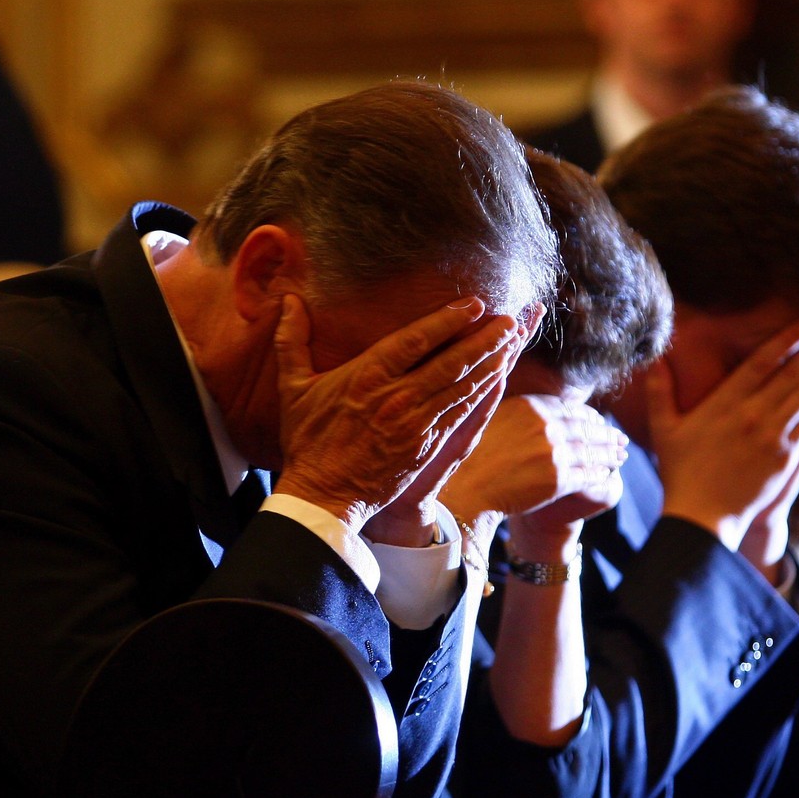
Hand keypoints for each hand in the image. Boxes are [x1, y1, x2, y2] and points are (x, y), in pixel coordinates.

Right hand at [273, 294, 523, 536]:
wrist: (323, 496)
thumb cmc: (307, 440)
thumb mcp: (293, 388)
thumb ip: (291, 341)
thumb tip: (286, 301)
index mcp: (367, 376)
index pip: (417, 339)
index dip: (449, 319)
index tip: (474, 303)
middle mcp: (397, 397)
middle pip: (451, 361)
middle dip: (484, 338)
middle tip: (510, 318)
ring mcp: (416, 424)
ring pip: (463, 386)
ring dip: (491, 362)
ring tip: (512, 340)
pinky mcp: (426, 446)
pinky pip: (461, 414)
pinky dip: (482, 394)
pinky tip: (496, 378)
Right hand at [438, 394, 626, 555]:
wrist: (468, 487)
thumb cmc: (474, 455)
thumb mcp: (494, 418)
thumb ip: (520, 409)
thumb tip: (535, 400)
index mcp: (532, 407)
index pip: (570, 409)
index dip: (588, 416)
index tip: (597, 420)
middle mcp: (546, 426)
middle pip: (586, 428)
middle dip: (606, 433)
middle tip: (619, 437)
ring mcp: (554, 453)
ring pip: (591, 451)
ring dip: (610, 452)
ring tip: (622, 453)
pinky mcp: (559, 480)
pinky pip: (587, 474)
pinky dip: (600, 472)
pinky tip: (607, 472)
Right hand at [655, 322, 798, 551]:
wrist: (701, 518)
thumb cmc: (680, 473)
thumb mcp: (664, 429)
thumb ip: (659, 391)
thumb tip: (654, 358)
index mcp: (725, 403)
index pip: (763, 361)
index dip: (790, 338)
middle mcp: (753, 415)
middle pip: (794, 373)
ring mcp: (774, 437)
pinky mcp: (787, 459)